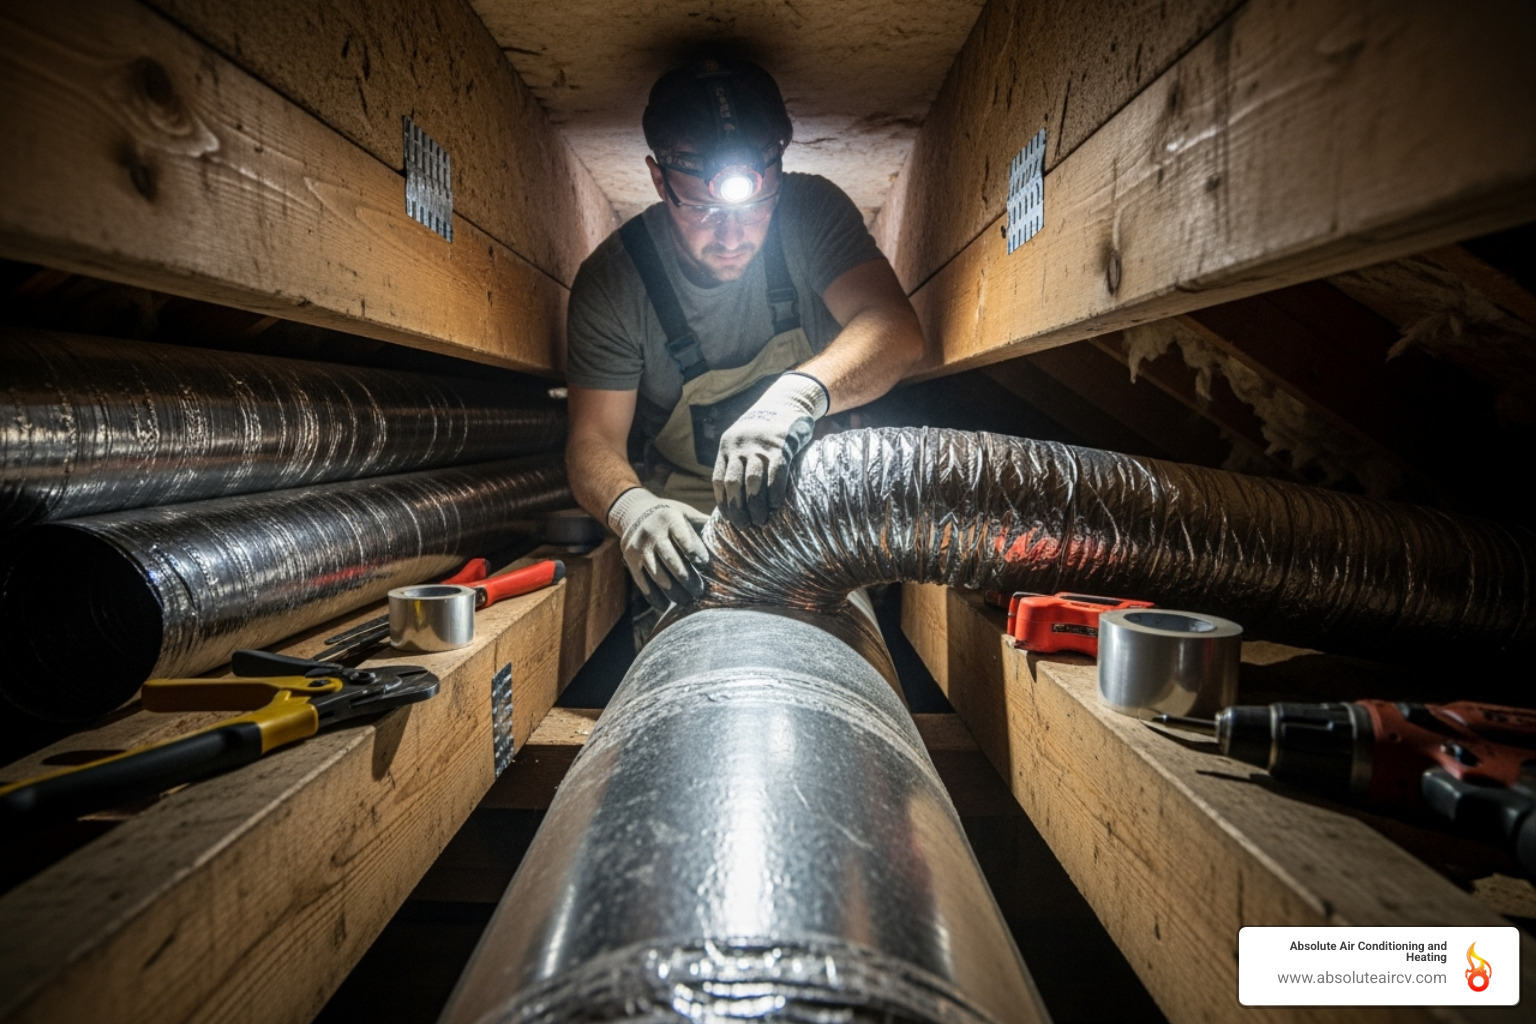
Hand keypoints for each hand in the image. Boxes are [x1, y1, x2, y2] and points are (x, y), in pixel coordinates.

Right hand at [607, 487, 709, 610]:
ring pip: (657, 574)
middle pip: (671, 559)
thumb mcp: (685, 513)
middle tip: (700, 592)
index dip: (694, 551)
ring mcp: (639, 547)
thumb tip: (736, 532)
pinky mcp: (629, 559)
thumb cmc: (670, 515)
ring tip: (687, 601)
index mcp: (669, 517)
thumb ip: (704, 524)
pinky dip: (654, 595)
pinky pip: (642, 581)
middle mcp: (651, 531)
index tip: (705, 564)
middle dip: (687, 578)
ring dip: (673, 591)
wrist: (633, 511)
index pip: (683, 537)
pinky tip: (665, 605)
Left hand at [712, 372, 828, 526]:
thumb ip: (738, 462)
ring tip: (761, 521)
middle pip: (733, 484)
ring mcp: (760, 445)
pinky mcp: (781, 445)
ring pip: (753, 482)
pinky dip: (774, 492)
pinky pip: (775, 474)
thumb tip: (736, 497)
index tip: (730, 519)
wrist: (786, 399)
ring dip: (756, 505)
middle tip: (746, 526)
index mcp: (726, 446)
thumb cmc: (764, 429)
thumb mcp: (743, 440)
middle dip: (738, 509)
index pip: (718, 480)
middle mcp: (740, 446)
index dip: (723, 503)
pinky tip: (775, 505)